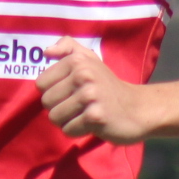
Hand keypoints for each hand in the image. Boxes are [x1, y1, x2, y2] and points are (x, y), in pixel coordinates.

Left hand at [36, 39, 151, 142]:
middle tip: (78, 106)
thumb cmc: (109, 85)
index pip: (41, 84)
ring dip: (67, 121)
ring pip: (55, 117)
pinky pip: (68, 130)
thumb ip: (68, 48)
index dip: (53, 91)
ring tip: (83, 114)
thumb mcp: (91, 59)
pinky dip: (77, 131)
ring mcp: (90, 96)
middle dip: (59, 108)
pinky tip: (91, 124)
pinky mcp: (95, 117)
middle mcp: (83, 75)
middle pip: (46, 102)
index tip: (70, 92)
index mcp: (77, 60)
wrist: (138, 108)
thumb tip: (46, 52)